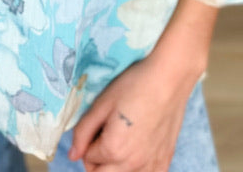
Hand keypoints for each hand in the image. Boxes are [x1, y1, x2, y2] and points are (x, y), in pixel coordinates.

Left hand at [68, 55, 195, 171]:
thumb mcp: (103, 103)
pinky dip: (136, 169)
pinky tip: (138, 150)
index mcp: (113, 149)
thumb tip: (73, 154)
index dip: (87, 142)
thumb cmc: (135, 85)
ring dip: (115, 167)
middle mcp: (132, 164)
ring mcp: (151, 165)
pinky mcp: (165, 161)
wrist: (170, 79)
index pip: (88, 158)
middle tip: (102, 137)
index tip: (96, 126)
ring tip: (120, 142)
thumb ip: (83, 131)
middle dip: (96, 160)